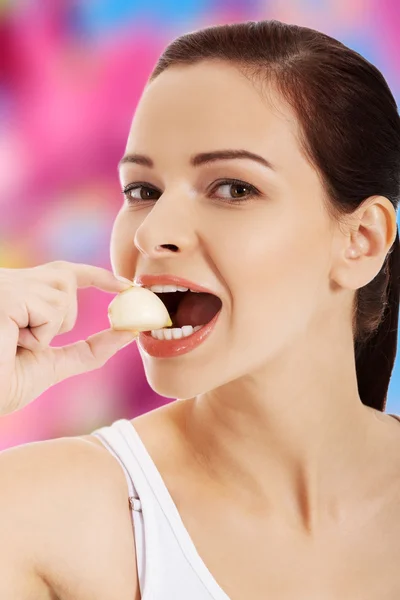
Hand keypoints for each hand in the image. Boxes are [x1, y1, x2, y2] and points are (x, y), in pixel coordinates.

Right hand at [0, 261, 136, 415]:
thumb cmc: (3, 383)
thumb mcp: (53, 364)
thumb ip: (89, 349)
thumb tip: (128, 333)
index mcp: (19, 295)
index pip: (65, 273)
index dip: (97, 275)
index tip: (126, 285)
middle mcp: (10, 282)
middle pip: (66, 277)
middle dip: (62, 314)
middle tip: (31, 339)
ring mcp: (5, 284)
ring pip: (61, 296)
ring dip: (47, 331)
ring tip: (13, 343)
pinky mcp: (6, 294)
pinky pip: (49, 309)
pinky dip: (39, 335)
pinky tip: (11, 341)